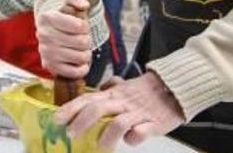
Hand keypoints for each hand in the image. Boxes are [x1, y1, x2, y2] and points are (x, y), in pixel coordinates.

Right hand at [36, 0, 91, 78]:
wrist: (50, 30)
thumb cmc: (65, 18)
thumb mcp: (70, 3)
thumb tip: (83, 5)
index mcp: (47, 17)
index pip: (79, 25)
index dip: (85, 26)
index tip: (81, 26)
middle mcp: (43, 34)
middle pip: (82, 42)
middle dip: (86, 40)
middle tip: (82, 39)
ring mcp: (45, 51)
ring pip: (80, 57)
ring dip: (85, 54)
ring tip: (80, 49)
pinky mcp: (49, 66)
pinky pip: (73, 72)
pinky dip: (81, 68)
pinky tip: (80, 62)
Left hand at [55, 71, 184, 150]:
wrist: (175, 88)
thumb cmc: (148, 91)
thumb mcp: (125, 86)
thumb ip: (109, 89)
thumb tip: (96, 92)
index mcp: (113, 95)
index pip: (87, 99)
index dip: (70, 109)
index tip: (57, 118)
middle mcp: (122, 102)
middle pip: (97, 109)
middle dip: (81, 122)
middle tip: (71, 133)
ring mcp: (137, 113)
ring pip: (117, 124)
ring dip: (105, 136)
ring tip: (99, 146)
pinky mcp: (153, 124)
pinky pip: (140, 133)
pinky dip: (133, 138)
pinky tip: (130, 140)